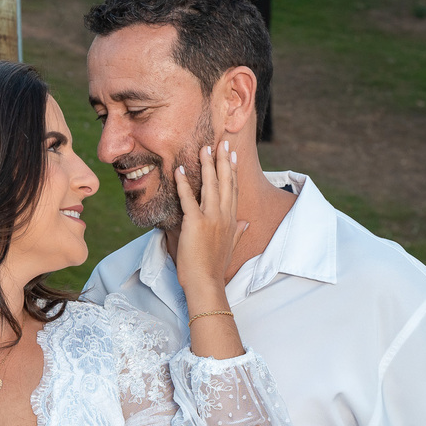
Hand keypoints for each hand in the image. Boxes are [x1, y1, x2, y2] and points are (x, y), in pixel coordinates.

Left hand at [174, 140, 246, 290]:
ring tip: (204, 148)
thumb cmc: (214, 268)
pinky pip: (188, 198)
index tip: (232, 155)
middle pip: (225, 182)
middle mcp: (224, 216)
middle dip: (223, 160)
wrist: (206, 282)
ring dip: (207, 164)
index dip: (233, 171)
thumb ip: (238, 232)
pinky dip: (182, 182)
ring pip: (210, 185)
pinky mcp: (195, 222)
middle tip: (222, 142)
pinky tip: (178, 169)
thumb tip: (246, 223)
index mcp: (232, 221)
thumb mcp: (230, 247)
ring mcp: (211, 218)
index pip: (233, 190)